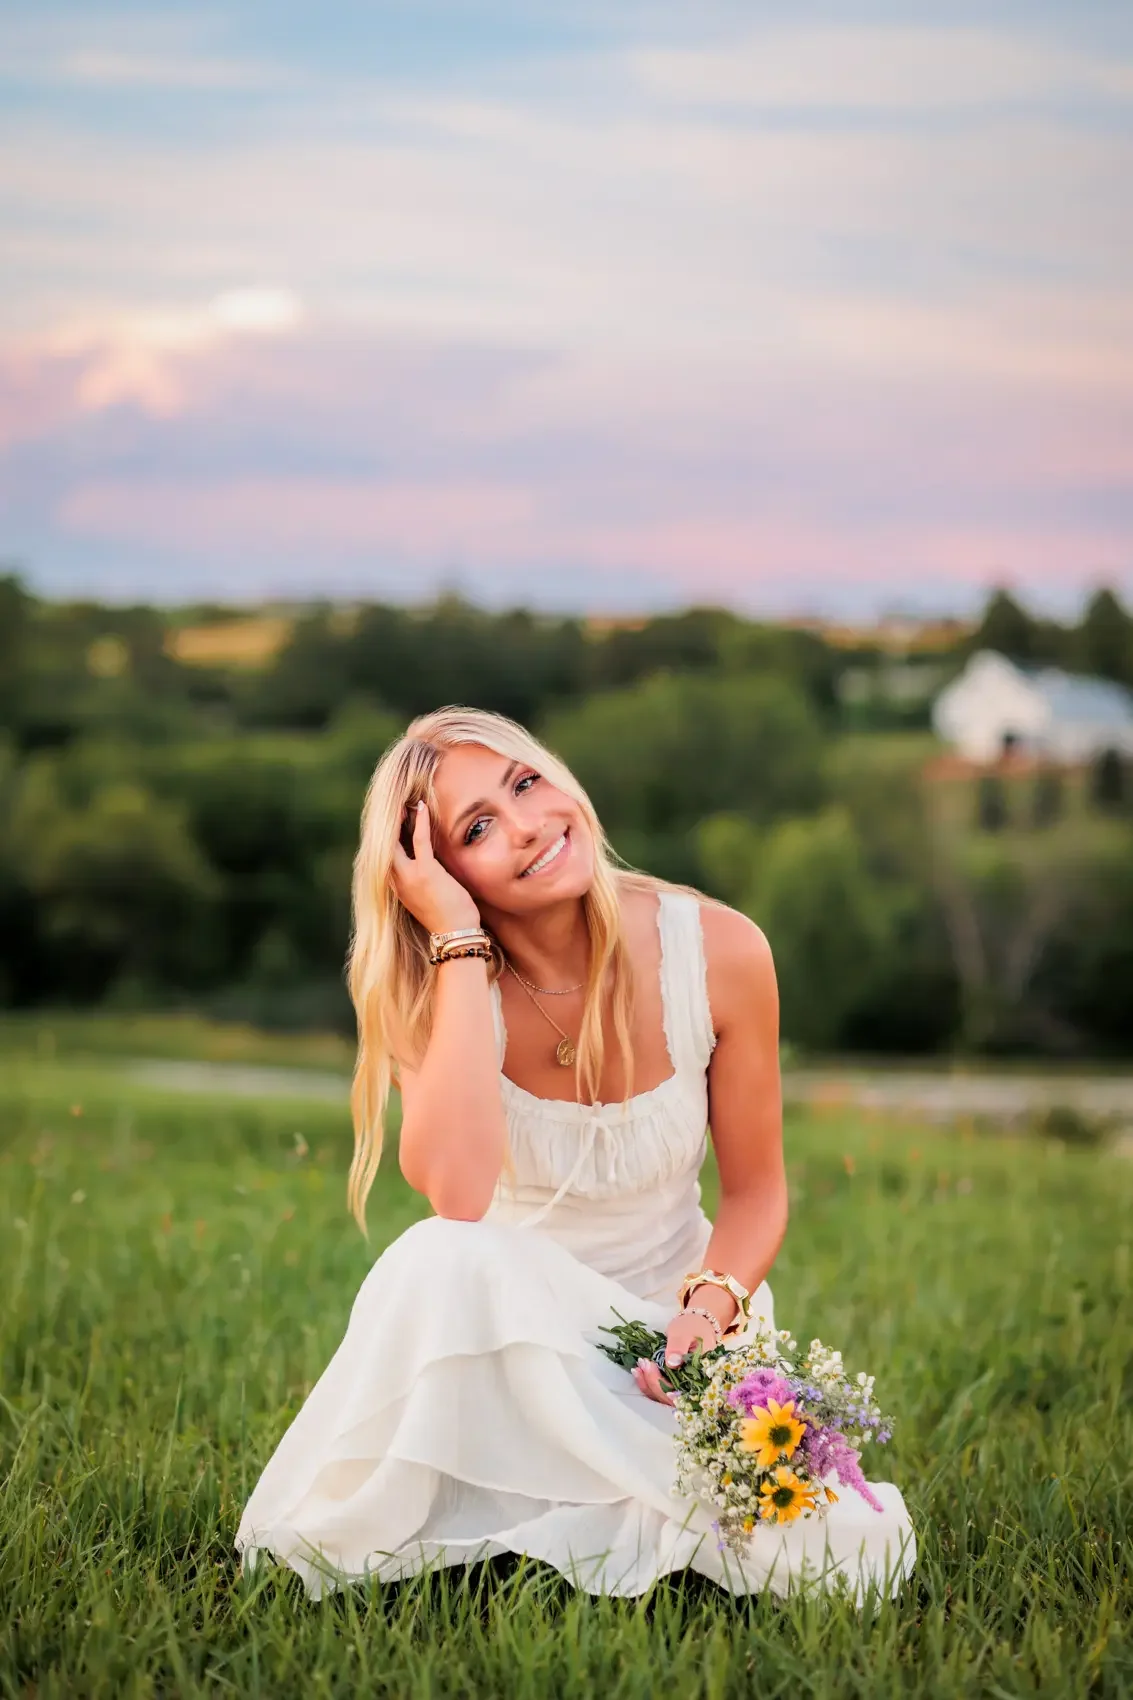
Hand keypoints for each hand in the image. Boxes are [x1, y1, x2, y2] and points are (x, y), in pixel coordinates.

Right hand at [391, 801, 480, 934]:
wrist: (456, 935)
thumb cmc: (448, 919)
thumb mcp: (426, 900)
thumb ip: (420, 883)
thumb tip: (426, 868)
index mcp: (397, 888)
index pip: (385, 859)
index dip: (386, 840)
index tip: (391, 823)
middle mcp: (398, 882)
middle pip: (384, 847)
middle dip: (387, 827)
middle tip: (395, 807)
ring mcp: (409, 876)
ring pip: (395, 841)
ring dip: (399, 820)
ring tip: (404, 803)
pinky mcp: (425, 872)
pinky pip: (419, 841)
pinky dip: (420, 822)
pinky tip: (420, 807)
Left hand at [630, 1310, 720, 1406]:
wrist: (696, 1326)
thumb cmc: (693, 1327)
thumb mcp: (685, 1332)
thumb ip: (679, 1346)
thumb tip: (672, 1363)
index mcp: (702, 1376)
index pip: (682, 1391)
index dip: (664, 1385)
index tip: (650, 1366)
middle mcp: (694, 1387)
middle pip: (671, 1398)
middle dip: (653, 1383)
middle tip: (642, 1364)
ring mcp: (684, 1387)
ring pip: (664, 1396)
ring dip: (648, 1385)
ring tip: (637, 1369)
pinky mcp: (675, 1384)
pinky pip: (661, 1390)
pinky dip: (649, 1384)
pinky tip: (639, 1373)